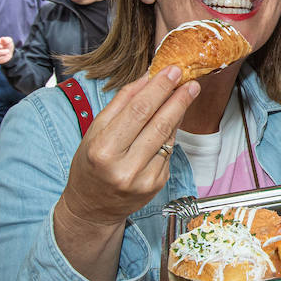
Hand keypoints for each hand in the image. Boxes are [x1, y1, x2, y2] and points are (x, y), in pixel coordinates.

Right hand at [57, 66, 200, 229]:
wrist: (92, 208)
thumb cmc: (90, 165)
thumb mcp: (95, 131)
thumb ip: (121, 103)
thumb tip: (147, 77)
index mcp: (103, 150)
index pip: (138, 111)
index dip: (159, 88)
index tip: (172, 72)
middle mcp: (124, 167)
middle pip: (159, 123)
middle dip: (178, 98)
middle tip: (189, 81)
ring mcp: (144, 179)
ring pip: (168, 137)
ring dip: (180, 112)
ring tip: (188, 93)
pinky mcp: (157, 184)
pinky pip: (168, 151)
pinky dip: (170, 133)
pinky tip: (170, 122)